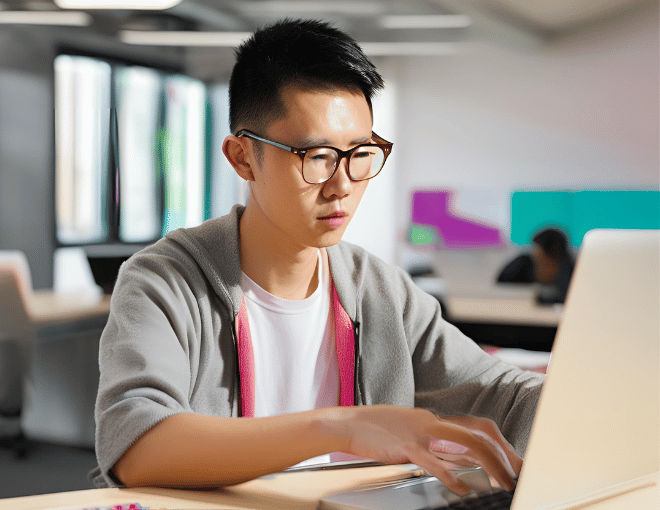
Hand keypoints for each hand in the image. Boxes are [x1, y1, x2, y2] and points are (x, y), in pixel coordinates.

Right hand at [328, 406, 516, 495]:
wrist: (348, 424)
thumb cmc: (376, 431)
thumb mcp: (410, 432)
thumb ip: (433, 444)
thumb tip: (456, 461)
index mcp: (434, 421)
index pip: (478, 427)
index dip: (501, 444)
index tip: (514, 463)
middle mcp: (432, 423)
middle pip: (480, 433)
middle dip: (504, 455)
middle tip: (518, 476)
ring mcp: (420, 433)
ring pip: (466, 442)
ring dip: (490, 464)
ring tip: (502, 484)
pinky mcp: (406, 446)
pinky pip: (434, 461)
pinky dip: (452, 476)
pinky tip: (463, 490)